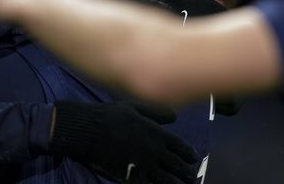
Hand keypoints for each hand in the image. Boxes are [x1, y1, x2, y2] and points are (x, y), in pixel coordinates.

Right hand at [49, 100, 196, 183]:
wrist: (89, 130)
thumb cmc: (110, 116)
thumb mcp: (134, 107)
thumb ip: (156, 113)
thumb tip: (174, 117)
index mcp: (157, 133)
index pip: (179, 146)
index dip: (188, 153)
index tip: (193, 158)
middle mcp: (155, 151)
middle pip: (177, 165)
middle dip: (186, 172)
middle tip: (190, 177)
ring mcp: (145, 166)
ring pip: (167, 180)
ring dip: (176, 183)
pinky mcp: (133, 178)